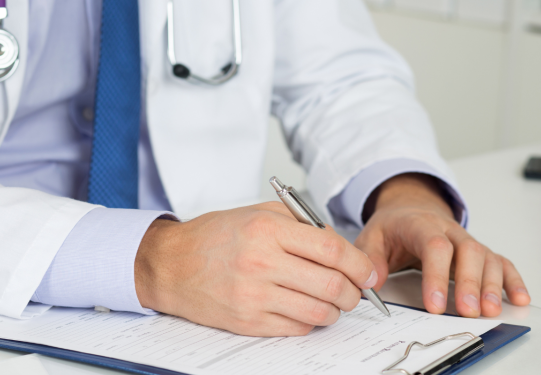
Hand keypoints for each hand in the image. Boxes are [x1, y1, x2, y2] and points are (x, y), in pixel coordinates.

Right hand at [134, 202, 377, 336]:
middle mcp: (261, 263)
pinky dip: (311, 321)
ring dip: (336, 310)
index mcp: (267, 230)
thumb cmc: (215, 237)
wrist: (171, 264)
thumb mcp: (258, 214)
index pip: (331, 249)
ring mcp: (254, 296)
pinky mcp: (247, 322)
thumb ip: (302, 225)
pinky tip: (305, 308)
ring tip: (333, 301)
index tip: (368, 272)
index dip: (359, 264)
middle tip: (356, 290)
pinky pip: (297, 328)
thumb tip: (342, 247)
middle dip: (355, 292)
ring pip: (319, 312)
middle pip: (332, 285)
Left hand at [355, 174, 530, 317]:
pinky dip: (512, 280)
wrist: (409, 209)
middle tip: (467, 310)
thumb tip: (373, 283)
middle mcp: (449, 231)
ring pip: (487, 257)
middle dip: (469, 283)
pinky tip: (518, 298)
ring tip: (490, 310)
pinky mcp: (479, 252)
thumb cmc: (393, 227)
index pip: (434, 246)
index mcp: (421, 225)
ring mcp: (467, 240)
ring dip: (491, 285)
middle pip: (467, 252)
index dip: (436, 275)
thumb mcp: (372, 236)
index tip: (434, 303)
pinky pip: (501, 262)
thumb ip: (371, 258)